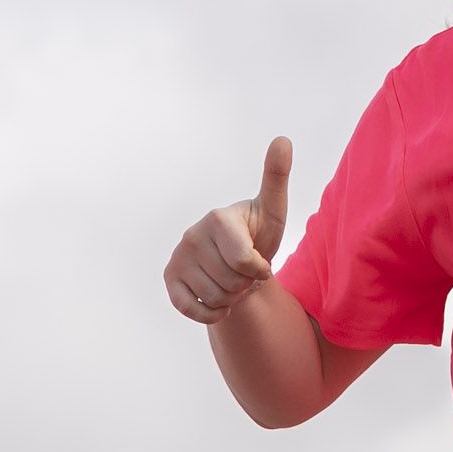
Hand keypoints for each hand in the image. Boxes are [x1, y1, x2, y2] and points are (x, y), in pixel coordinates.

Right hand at [165, 138, 291, 322]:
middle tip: (244, 271)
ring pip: (216, 298)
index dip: (259, 270)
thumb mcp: (273, 209)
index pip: (245, 262)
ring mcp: (178, 257)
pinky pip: (192, 309)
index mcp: (218, 218)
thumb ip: (276, 177)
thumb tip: (283, 139)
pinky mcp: (170, 278)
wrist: (239, 261)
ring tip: (232, 280)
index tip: (260, 260)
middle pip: (232, 283)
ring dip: (232, 298)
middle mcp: (192, 235)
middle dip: (246, 284)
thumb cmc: (259, 233)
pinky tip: (219, 302)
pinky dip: (211, 312)